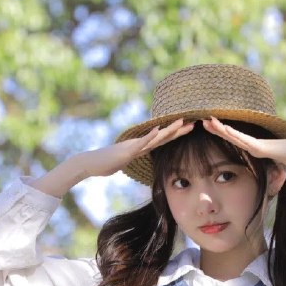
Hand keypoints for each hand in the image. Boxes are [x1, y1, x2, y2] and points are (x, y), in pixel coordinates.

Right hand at [79, 118, 195, 177]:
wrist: (90, 163)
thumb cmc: (105, 164)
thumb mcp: (124, 162)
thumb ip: (132, 158)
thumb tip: (137, 158)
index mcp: (141, 147)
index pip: (162, 140)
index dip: (176, 134)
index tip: (189, 128)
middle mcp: (139, 144)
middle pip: (163, 136)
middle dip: (179, 129)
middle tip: (194, 122)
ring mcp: (134, 146)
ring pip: (155, 137)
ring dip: (169, 130)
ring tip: (182, 122)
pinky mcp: (127, 151)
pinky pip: (141, 143)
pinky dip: (151, 136)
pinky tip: (159, 130)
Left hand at [202, 117, 285, 168]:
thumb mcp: (278, 166)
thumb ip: (271, 168)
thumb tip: (271, 172)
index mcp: (256, 148)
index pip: (235, 140)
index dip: (222, 133)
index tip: (211, 127)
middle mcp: (254, 144)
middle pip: (231, 134)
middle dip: (216, 127)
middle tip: (202, 119)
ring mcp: (257, 144)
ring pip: (233, 135)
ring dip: (219, 128)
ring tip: (206, 120)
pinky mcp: (261, 148)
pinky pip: (242, 141)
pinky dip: (231, 134)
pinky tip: (221, 128)